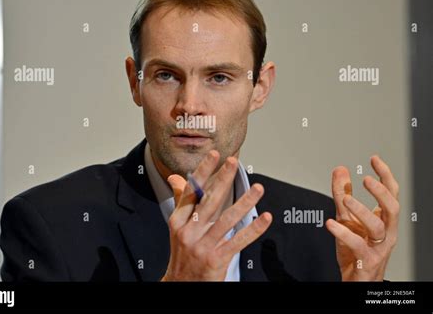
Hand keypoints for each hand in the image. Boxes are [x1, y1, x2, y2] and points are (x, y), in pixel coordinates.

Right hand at [161, 150, 272, 280]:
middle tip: (234, 163)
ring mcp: (202, 246)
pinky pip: (238, 241)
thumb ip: (181, 200)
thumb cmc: (182, 252)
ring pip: (226, 220)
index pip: (192, 191)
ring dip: (244, 203)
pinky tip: (264, 218)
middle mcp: (188, 231)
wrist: (181, 284)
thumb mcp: (177, 226)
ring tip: (257, 189)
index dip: (203, 172)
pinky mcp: (216, 259)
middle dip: (223, 180)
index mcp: (178, 220)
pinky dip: (253, 229)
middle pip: (209, 201)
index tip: (214, 155)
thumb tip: (176, 178)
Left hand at [326, 155, 399, 280]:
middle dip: (381, 192)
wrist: (355, 278)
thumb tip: (341, 170)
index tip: (374, 159)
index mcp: (383, 219)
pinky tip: (330, 223)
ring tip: (346, 199)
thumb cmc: (354, 249)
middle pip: (392, 208)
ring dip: (362, 210)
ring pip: (377, 227)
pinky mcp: (366, 260)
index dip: (385, 175)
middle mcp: (385, 232)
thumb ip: (342, 193)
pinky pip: (357, 245)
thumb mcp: (346, 216)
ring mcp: (377, 247)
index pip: (391, 193)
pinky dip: (343, 233)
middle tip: (366, 180)